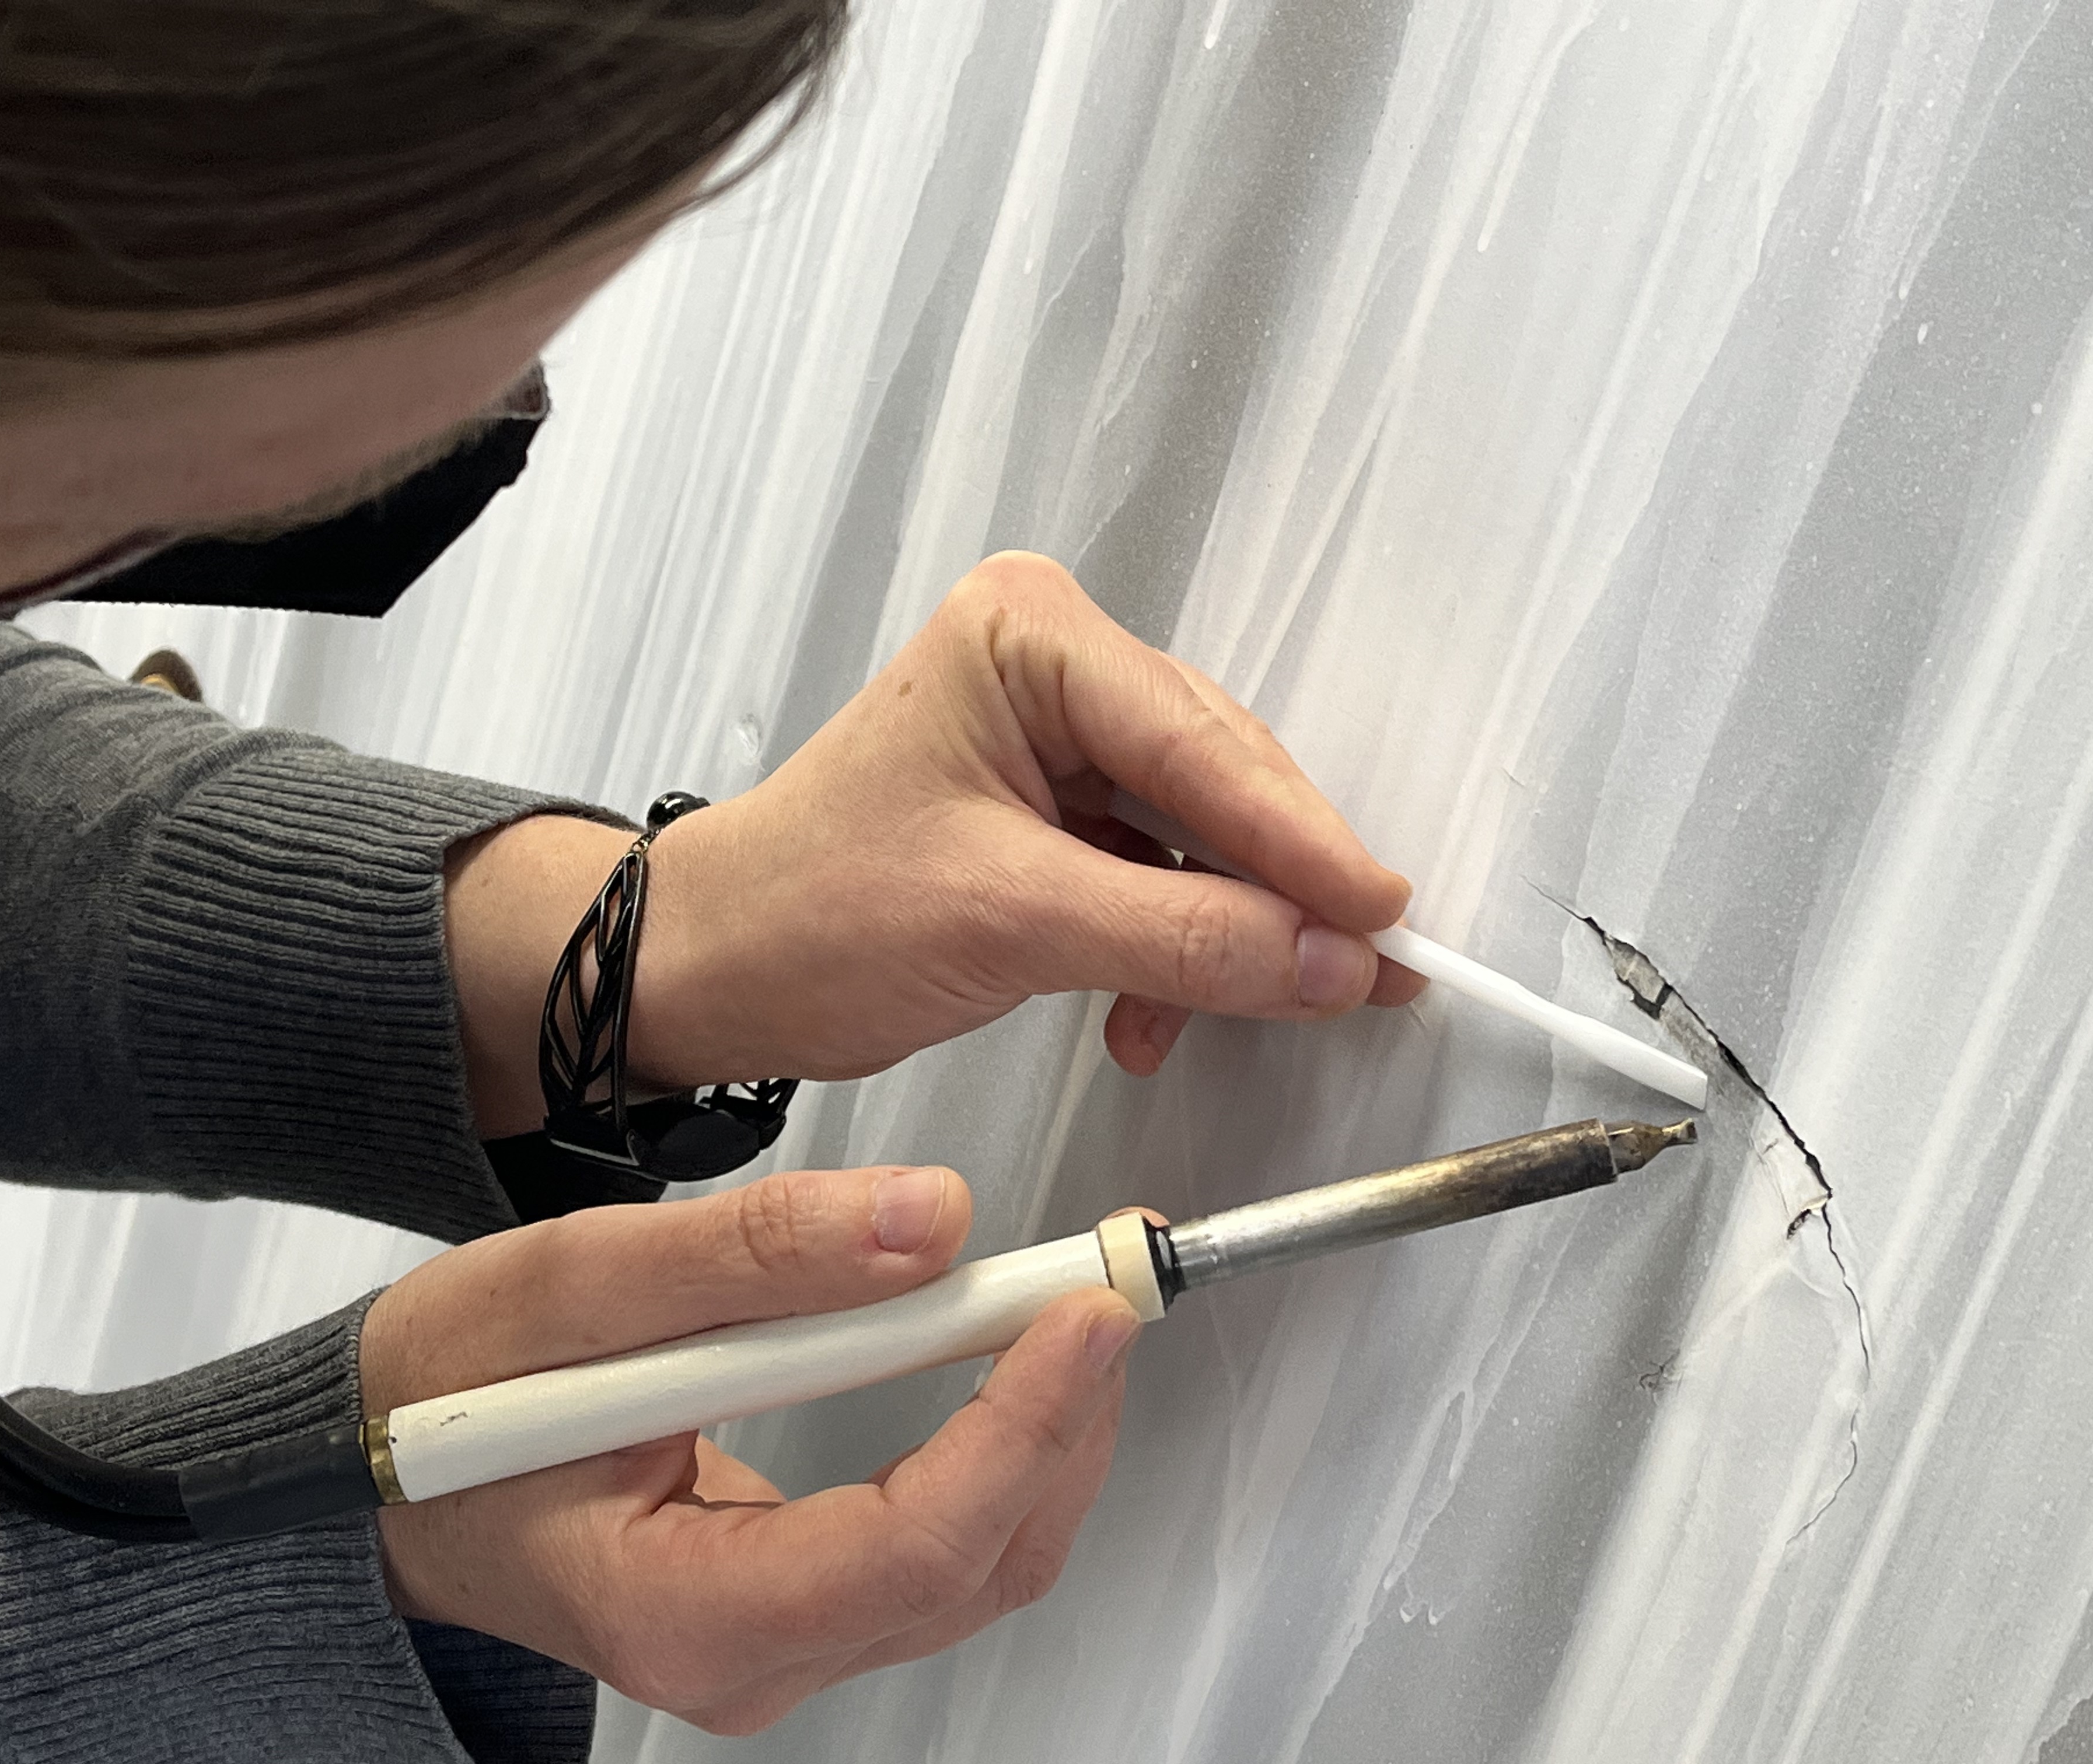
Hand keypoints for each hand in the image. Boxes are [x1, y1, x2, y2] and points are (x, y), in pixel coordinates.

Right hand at [363, 1162, 1135, 1733]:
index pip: (913, 1541)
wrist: (380, 1468)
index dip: (1022, 1421)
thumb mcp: (571, 1288)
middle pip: (977, 1562)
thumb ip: (753, 1257)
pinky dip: (1000, 1445)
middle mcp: (748, 1656)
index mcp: (682, 1611)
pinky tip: (1011, 1356)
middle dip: (1065, 1417)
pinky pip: (942, 1542)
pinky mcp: (801, 1601)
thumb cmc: (445, 1397)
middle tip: (1112, 1283)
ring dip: (1049, 1430)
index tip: (1085, 1310)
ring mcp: (781, 1641)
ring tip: (1080, 1303)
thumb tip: (929, 1221)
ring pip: (980, 1562)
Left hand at [640, 552, 1419, 1082]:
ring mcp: (1059, 737)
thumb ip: (1184, 940)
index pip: (1199, 743)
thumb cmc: (808, 914)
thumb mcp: (1009, 922)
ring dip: (1226, 935)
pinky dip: (1175, 952)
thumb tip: (1331, 962)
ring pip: (1203, 835)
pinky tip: (1153, 1019)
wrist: (708, 972)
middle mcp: (1054, 664)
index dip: (1301, 841)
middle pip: (1220, 781)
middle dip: (1280, 891)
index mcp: (1031, 637)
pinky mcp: (1058, 809)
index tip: (1384, 917)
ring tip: (1255, 1010)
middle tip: (1364, 973)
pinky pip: (1162, 874)